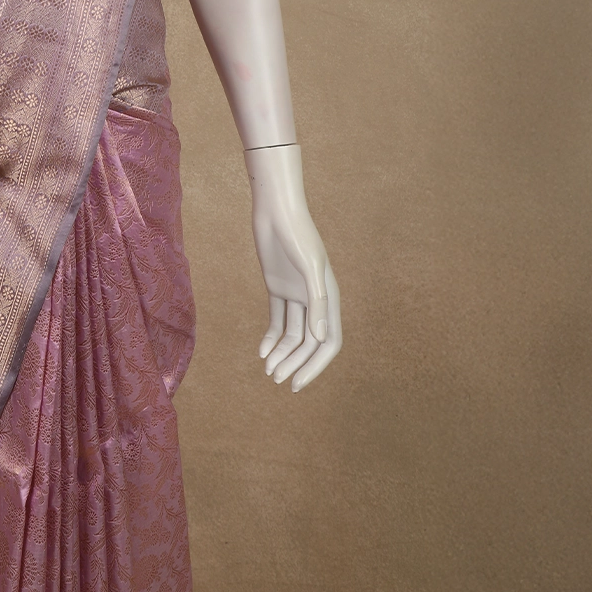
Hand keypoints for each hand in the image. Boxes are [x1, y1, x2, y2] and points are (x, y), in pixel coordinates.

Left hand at [244, 144, 341, 391]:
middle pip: (308, 342)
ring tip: (268, 370)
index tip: (299, 382)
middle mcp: (314, 299)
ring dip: (282, 353)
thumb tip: (321, 337)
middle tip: (277, 380)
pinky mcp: (277, 286)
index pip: (328, 342)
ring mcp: (296, 293)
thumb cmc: (296, 234)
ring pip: (291, 334)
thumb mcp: (308, 266)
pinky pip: (276, 319)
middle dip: (295, 363)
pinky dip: (271, 337)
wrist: (274, 209)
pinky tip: (262, 351)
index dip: (316, 365)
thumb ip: (317, 301)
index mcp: (329, 298)